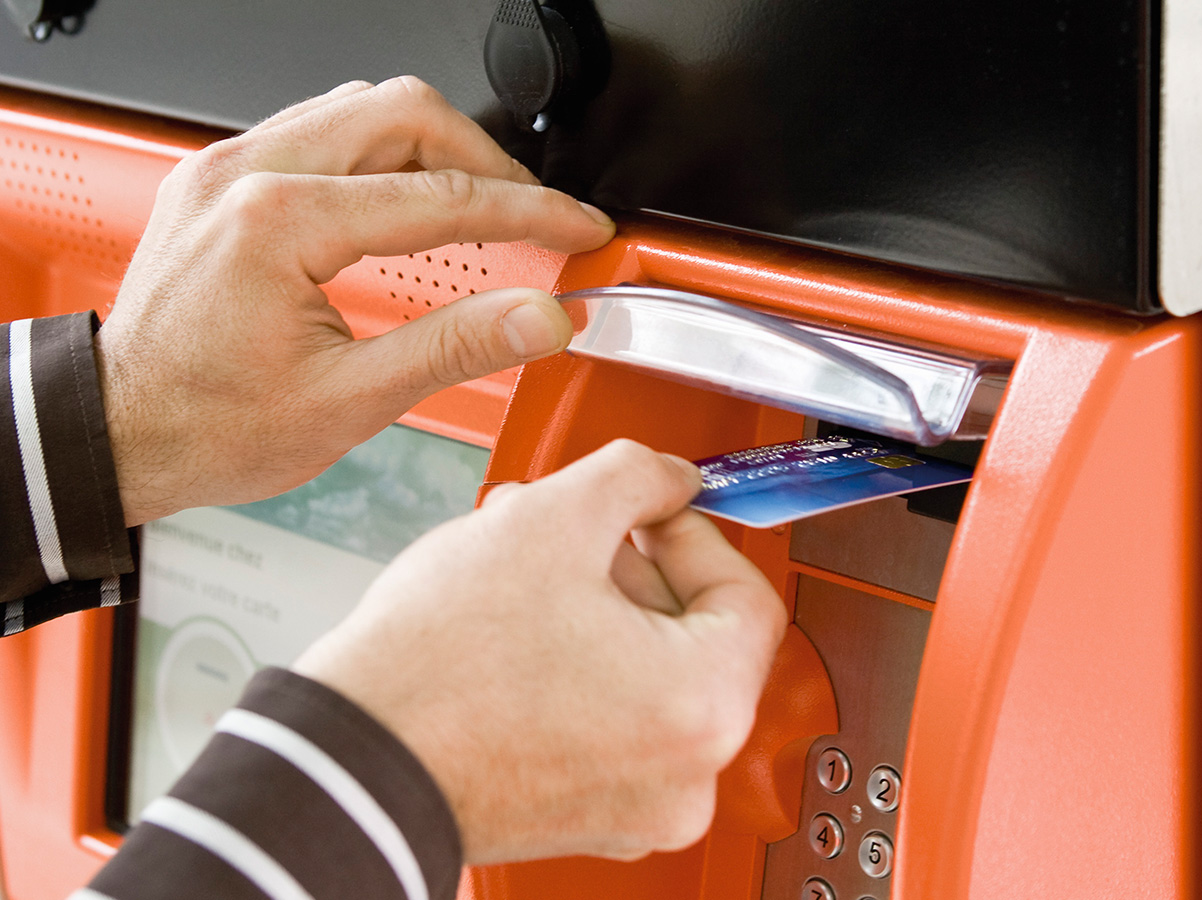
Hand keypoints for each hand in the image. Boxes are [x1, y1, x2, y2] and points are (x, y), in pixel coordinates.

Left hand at [97, 77, 614, 526]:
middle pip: (405, 114)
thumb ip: (455, 347)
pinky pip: (321, 131)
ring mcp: (228, 168)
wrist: (116, 432)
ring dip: (435, 150)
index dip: (529, 213)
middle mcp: (247, 174)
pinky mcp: (222, 179)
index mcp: (278, 222)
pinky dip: (383, 157)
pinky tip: (409, 203)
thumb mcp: (349, 401)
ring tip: (482, 208)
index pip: (440, 196)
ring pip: (363, 109)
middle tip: (535, 216)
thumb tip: (539, 317)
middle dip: (486, 161)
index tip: (578, 228)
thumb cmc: (206, 425)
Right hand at [292, 440, 788, 863]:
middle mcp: (687, 776)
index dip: (694, 532)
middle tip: (577, 529)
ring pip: (649, 676)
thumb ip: (635, 476)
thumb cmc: (436, 671)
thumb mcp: (550, 519)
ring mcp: (637, 806)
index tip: (653, 509)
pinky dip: (579, 668)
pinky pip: (613, 722)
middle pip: (696, 637)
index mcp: (703, 708)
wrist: (347, 763)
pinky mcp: (588, 817)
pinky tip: (518, 625)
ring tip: (527, 566)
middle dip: (630, 565)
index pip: (747, 594)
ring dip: (598, 608)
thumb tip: (668, 476)